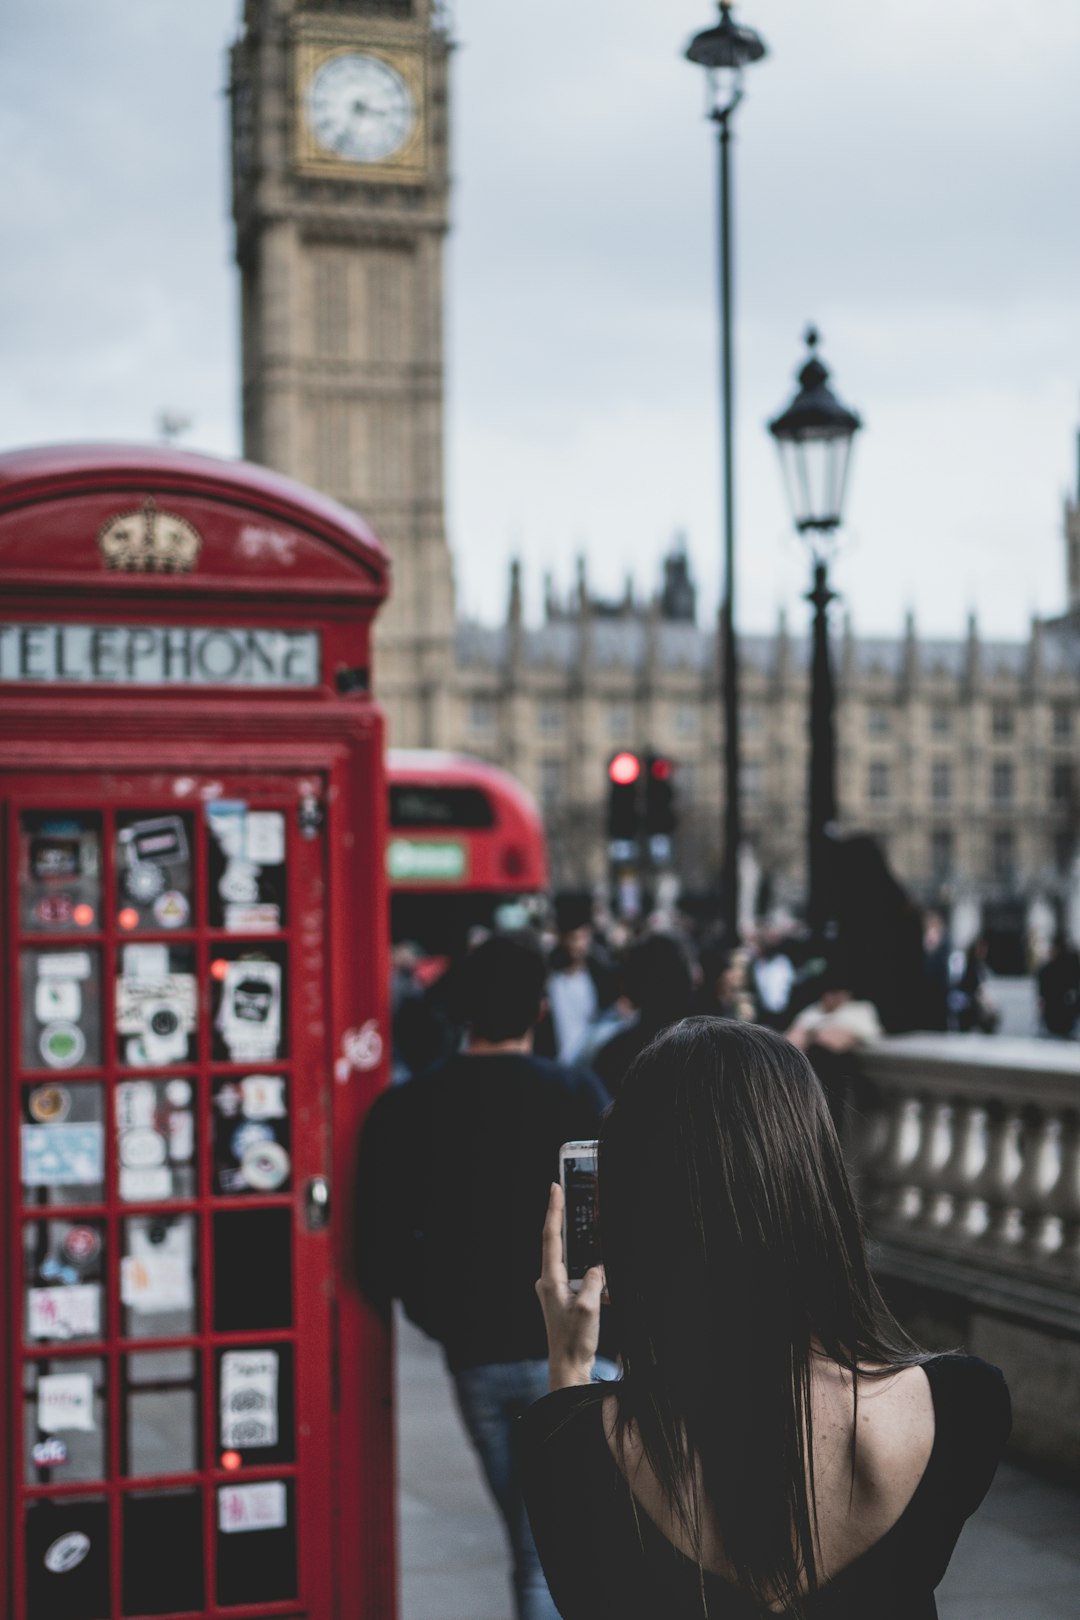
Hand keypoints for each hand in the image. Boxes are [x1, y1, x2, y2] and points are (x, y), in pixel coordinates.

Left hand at [536, 1182, 603, 1390]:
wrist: (567, 1367)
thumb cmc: (575, 1341)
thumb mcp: (590, 1309)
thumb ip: (595, 1281)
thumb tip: (598, 1267)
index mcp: (550, 1280)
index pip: (551, 1237)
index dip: (553, 1210)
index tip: (555, 1187)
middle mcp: (548, 1281)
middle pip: (557, 1244)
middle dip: (567, 1222)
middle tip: (573, 1196)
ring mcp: (554, 1290)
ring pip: (571, 1261)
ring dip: (583, 1255)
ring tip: (595, 1246)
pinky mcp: (563, 1298)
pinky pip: (577, 1277)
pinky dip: (590, 1275)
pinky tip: (603, 1283)